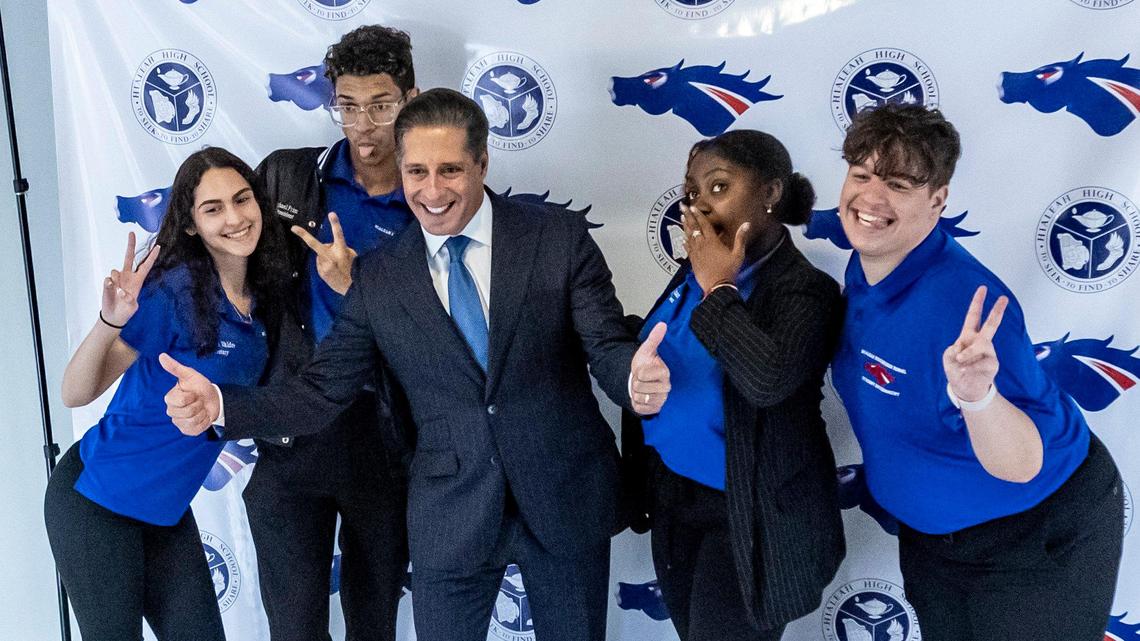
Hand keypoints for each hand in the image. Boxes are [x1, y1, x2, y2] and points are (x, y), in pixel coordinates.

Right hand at [102, 232, 159, 326]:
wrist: (114, 316)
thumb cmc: (126, 310)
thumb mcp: (132, 307)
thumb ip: (129, 300)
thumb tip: (122, 291)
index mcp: (138, 280)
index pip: (146, 265)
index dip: (151, 256)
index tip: (158, 246)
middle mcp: (128, 276)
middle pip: (129, 257)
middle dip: (130, 245)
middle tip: (132, 233)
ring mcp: (118, 278)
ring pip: (115, 270)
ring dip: (116, 279)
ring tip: (118, 292)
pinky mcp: (108, 282)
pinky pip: (108, 279)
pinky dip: (109, 285)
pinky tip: (112, 291)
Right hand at [160, 353, 219, 435]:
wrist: (213, 399)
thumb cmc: (200, 386)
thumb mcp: (190, 375)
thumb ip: (175, 367)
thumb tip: (162, 356)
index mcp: (170, 398)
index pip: (181, 401)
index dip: (192, 396)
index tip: (194, 392)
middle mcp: (172, 411)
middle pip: (188, 412)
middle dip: (199, 404)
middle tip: (199, 400)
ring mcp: (179, 422)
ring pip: (192, 421)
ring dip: (202, 413)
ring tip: (201, 408)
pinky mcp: (187, 430)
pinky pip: (196, 429)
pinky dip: (204, 422)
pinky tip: (203, 416)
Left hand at [292, 212, 356, 294]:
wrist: (351, 287)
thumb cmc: (353, 269)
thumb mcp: (351, 255)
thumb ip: (339, 248)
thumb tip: (327, 247)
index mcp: (341, 250)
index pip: (338, 234)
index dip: (335, 224)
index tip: (331, 213)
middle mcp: (331, 256)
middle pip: (315, 244)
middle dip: (304, 235)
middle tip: (294, 228)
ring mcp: (324, 265)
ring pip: (320, 255)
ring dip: (325, 257)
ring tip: (336, 266)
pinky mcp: (321, 272)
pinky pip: (320, 264)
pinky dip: (325, 265)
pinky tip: (333, 271)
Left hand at [631, 322, 670, 414]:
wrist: (644, 381)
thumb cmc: (646, 365)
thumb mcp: (648, 350)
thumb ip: (654, 338)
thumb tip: (662, 324)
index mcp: (665, 373)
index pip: (642, 374)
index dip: (639, 372)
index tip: (643, 370)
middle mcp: (666, 388)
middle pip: (639, 386)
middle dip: (636, 383)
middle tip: (642, 380)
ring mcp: (662, 400)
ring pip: (639, 397)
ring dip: (636, 393)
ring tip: (643, 387)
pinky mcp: (655, 410)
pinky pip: (639, 407)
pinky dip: (637, 403)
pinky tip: (642, 397)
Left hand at [680, 203, 749, 293]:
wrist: (717, 286)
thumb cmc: (729, 270)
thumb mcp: (738, 254)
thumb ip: (741, 238)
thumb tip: (746, 224)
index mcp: (713, 241)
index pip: (704, 225)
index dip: (698, 215)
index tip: (693, 207)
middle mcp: (702, 245)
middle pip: (693, 228)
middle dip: (687, 216)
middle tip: (682, 207)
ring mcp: (696, 253)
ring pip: (688, 237)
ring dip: (685, 226)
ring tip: (681, 218)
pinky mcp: (693, 261)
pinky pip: (687, 249)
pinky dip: (685, 242)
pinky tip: (682, 238)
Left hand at [942, 286, 1008, 402]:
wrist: (966, 388)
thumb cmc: (956, 369)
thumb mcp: (948, 358)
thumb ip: (953, 351)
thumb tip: (965, 351)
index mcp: (968, 336)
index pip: (973, 316)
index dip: (977, 303)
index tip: (983, 288)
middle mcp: (981, 341)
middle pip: (991, 324)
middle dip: (997, 311)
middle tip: (1004, 298)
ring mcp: (988, 352)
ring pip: (982, 345)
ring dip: (968, 352)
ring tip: (960, 360)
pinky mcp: (992, 364)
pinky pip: (980, 363)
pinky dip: (969, 368)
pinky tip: (964, 372)